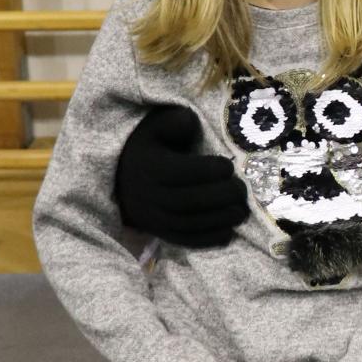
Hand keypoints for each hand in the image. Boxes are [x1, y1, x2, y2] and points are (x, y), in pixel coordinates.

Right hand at [114, 105, 248, 247]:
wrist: (119, 177)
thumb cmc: (147, 147)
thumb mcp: (155, 127)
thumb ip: (174, 121)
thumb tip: (190, 121)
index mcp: (150, 167)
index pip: (183, 172)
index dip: (210, 170)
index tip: (229, 166)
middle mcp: (150, 196)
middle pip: (190, 201)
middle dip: (222, 197)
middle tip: (242, 190)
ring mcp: (153, 218)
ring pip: (190, 224)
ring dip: (220, 220)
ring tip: (241, 211)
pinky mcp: (159, 233)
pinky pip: (185, 240)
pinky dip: (208, 239)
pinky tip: (229, 232)